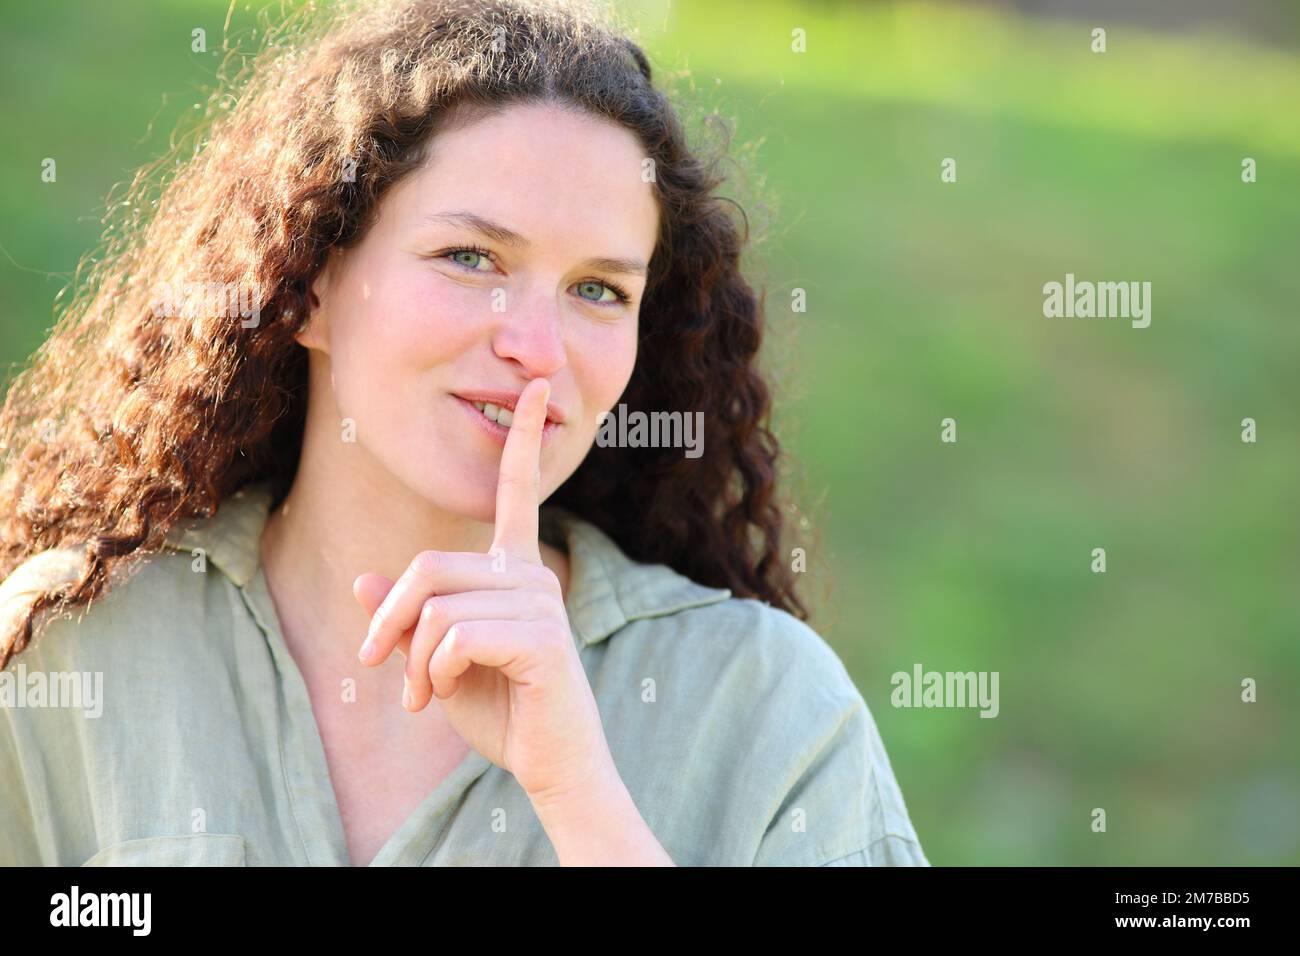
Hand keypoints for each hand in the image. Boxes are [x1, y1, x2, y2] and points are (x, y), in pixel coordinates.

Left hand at [352, 378, 614, 803]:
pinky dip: (435, 674)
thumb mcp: (437, 661)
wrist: (550, 763)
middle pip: (427, 567)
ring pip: (435, 608)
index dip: (522, 440)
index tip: (536, 386)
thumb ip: (409, 619)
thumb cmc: (500, 709)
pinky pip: (456, 638)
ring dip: (412, 662)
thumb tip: (364, 582)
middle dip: (389, 624)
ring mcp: (542, 604)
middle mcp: (532, 575)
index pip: (517, 492)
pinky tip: (447, 694)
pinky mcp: (542, 639)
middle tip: (379, 667)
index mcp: (515, 569)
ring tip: (420, 695)